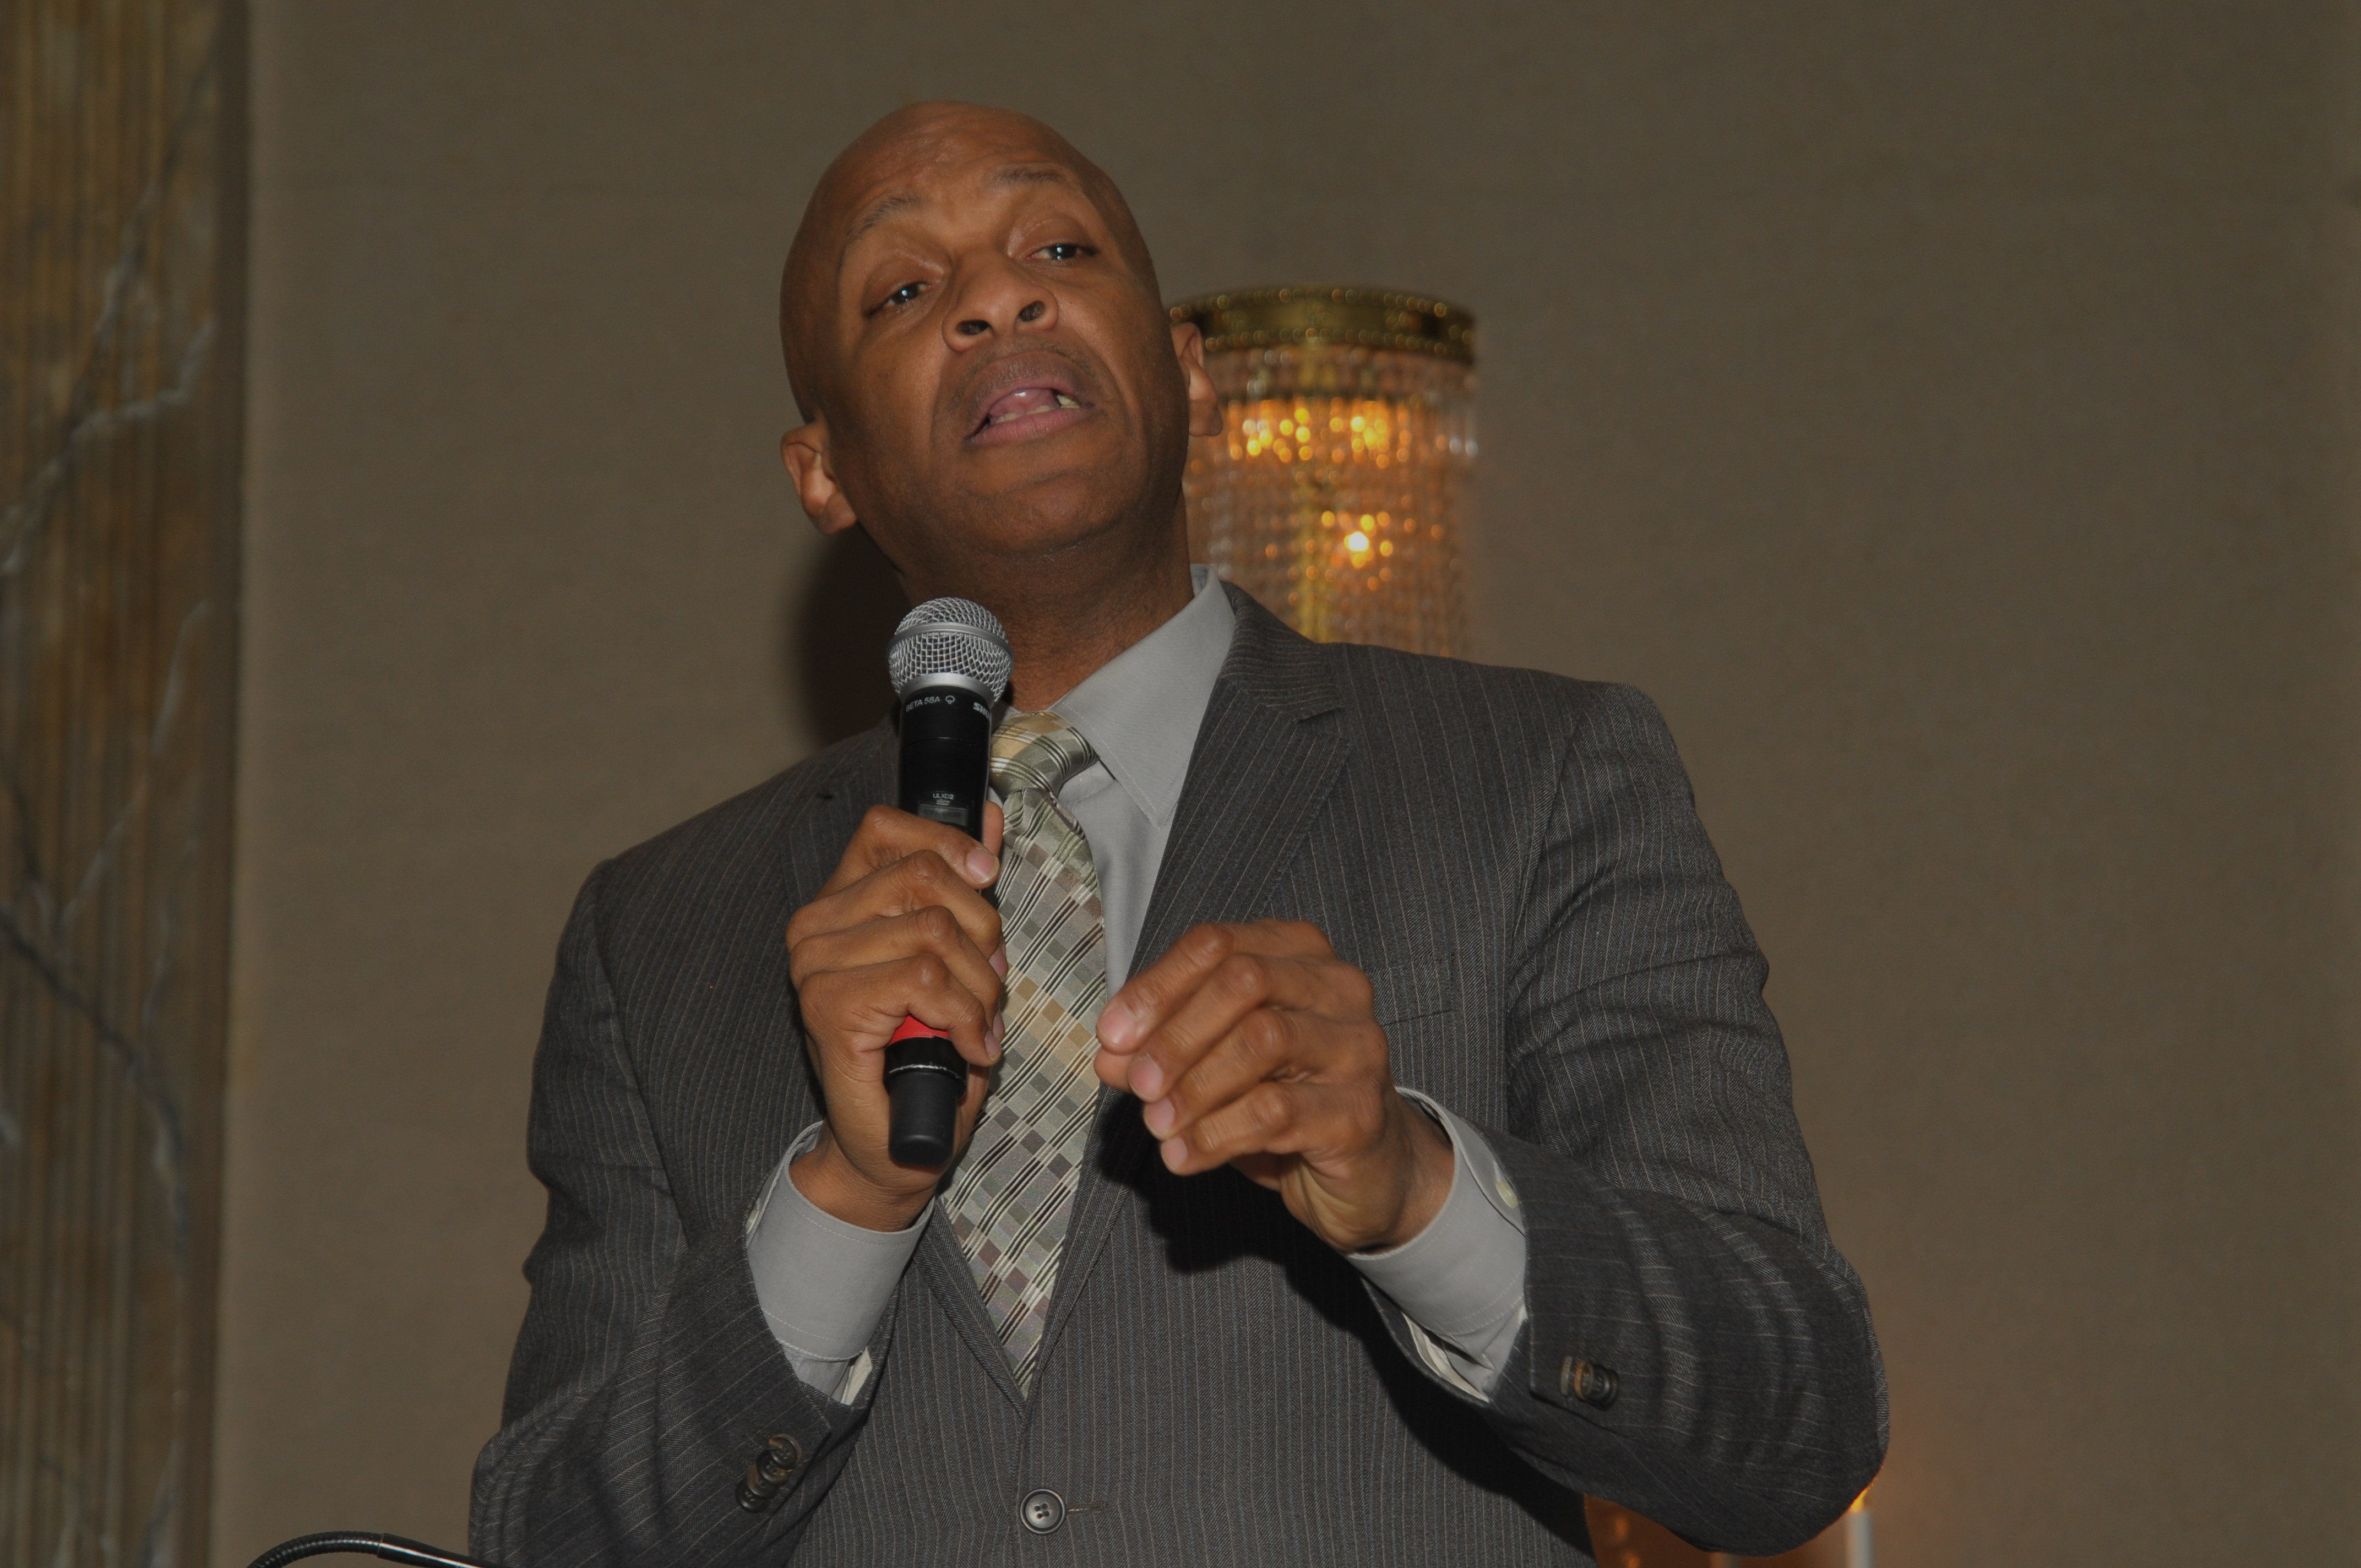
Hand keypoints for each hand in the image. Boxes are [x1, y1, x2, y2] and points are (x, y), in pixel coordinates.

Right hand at [785, 802, 1005, 1230]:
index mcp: (840, 904)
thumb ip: (962, 886)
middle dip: (982, 933)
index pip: (885, 829)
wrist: (898, 1143)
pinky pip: (923, 979)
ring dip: (979, 986)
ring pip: (931, 931)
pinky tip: (972, 1045)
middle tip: (988, 985)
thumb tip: (988, 817)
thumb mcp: (956, 956)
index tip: (986, 874)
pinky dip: (967, 1014)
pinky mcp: (828, 1008)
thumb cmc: (925, 1055)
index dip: (946, 842)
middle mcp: (815, 929)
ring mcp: (815, 968)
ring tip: (980, 1022)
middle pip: (923, 880)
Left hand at [1093, 920, 1453, 1252]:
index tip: (1111, 1035)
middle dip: (1177, 1032)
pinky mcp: (1362, 1111)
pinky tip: (1184, 1156)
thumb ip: (1161, 1050)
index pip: (1218, 944)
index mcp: (1299, 954)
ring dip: (1195, 1085)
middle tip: (1139, 1082)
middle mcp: (1339, 987)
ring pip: (1263, 1040)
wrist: (1367, 1171)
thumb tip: (1109, 1052)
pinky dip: (1216, 1134)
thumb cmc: (1287, 1100)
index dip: (1156, 987)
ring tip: (1157, 1125)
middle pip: (1244, 981)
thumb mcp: (1215, 1065)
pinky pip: (1277, 1111)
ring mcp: (1358, 1047)